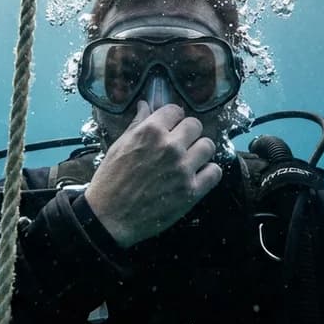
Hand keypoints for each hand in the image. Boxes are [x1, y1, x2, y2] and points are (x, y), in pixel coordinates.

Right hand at [83, 101, 222, 247]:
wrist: (109, 217)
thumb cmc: (110, 181)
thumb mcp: (119, 146)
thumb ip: (137, 124)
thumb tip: (145, 105)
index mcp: (150, 132)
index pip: (175, 110)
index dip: (173, 118)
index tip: (171, 126)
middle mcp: (170, 146)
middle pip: (195, 125)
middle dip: (188, 132)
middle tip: (180, 143)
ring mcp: (183, 168)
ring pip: (208, 145)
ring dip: (199, 151)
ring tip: (190, 159)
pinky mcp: (191, 191)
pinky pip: (215, 171)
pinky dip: (208, 172)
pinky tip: (197, 175)